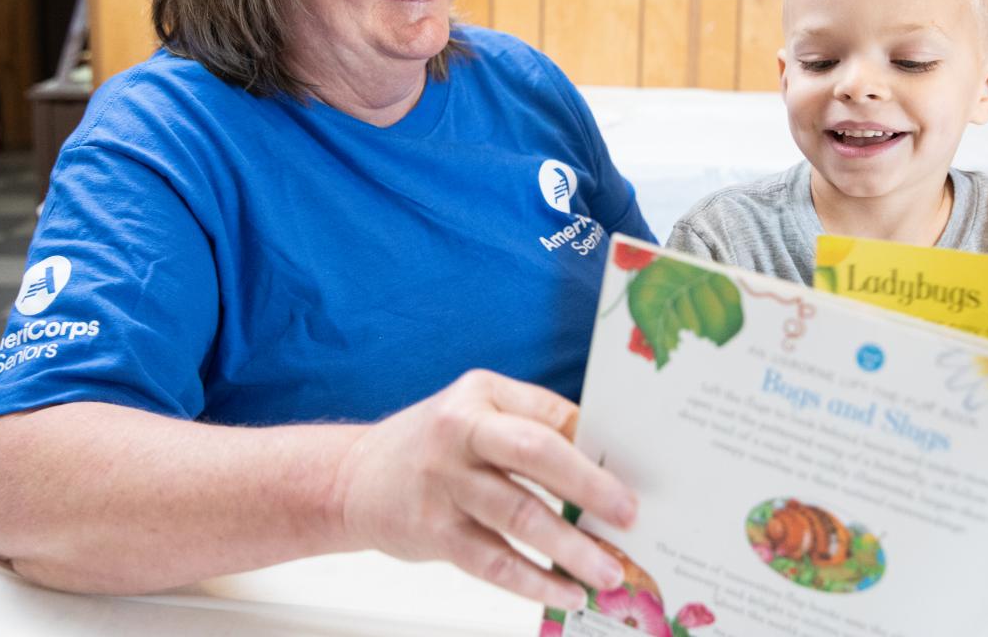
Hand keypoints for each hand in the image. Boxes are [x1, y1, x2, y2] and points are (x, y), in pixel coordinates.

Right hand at [331, 370, 633, 607]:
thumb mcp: (477, 412)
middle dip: (590, 487)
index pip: (549, 416)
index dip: (594, 447)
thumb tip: (605, 460)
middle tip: (629, 517)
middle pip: (535, 455)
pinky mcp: (432, 531)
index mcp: (480, 394)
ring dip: (570, 548)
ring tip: (608, 572)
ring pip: (518, 516)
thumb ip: (532, 425)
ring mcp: (442, 483)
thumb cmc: (433, 445)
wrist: (352, 478)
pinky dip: (532, 581)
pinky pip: (492, 560)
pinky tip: (563, 593)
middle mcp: (459, 432)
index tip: (634, 476)